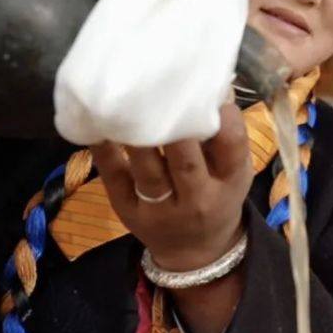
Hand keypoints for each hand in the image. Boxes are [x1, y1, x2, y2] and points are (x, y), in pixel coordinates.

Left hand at [92, 104, 252, 271]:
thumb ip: (225, 135)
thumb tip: (212, 81)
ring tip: (127, 102)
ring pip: (147, 171)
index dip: (224, 118)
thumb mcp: (234, 171)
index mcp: (230, 183)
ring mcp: (160, 209)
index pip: (232, 148)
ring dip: (136, 136)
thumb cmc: (217, 195)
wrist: (195, 251)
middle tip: (160, 89)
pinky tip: (98, 126)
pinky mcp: (127, 211)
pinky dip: (104, 151)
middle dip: (174, 126)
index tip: (211, 92)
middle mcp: (197, 199)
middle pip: (185, 162)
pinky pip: (114, 179)